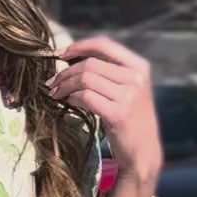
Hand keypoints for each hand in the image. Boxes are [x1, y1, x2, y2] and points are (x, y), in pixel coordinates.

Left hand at [47, 35, 161, 184]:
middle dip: (66, 72)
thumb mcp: (128, 90)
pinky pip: (86, 97)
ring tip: (56, 93)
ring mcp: (128, 95)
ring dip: (65, 85)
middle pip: (90, 63)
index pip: (104, 44)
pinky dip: (72, 98)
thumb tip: (73, 59)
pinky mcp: (118, 113)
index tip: (61, 54)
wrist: (143, 152)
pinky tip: (68, 102)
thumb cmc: (131, 120)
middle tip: (52, 82)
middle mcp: (136, 78)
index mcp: (139, 66)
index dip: (79, 46)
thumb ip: (110, 73)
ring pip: (86, 79)